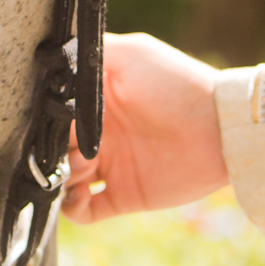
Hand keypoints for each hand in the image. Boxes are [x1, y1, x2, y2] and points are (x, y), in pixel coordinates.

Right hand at [66, 33, 226, 223]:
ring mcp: (109, 166)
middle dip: (49, 149)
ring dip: (61, 175)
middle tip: (70, 145)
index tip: (47, 121)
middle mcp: (98, 134)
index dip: (45, 120)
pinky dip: (71, 207)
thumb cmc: (176, 84)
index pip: (53, 115)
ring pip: (62, 179)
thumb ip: (89, 54)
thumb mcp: (131, 55)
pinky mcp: (123, 196)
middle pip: (53, 147)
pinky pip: (82, 211)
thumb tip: (52, 58)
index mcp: (95, 103)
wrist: (219, 128)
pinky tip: (80, 192)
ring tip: (85, 164)